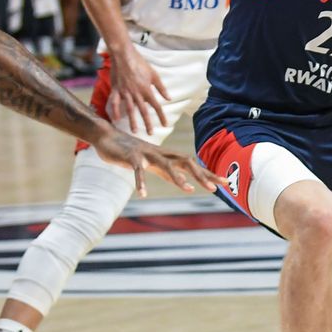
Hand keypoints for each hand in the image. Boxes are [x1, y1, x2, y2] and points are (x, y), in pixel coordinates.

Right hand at [92, 129, 224, 196]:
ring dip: (177, 177)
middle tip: (214, 188)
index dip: (209, 173)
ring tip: (188, 189)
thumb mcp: (154, 166)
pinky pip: (138, 170)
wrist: (106, 138)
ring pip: (167, 165)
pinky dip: (140, 182)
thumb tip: (187, 185)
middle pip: (186, 162)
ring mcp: (147, 154)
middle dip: (201, 175)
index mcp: (168, 157)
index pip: (193, 165)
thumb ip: (169, 174)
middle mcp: (161, 154)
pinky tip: (142, 194)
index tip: (226, 182)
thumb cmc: (131, 153)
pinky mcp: (131, 157)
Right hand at [108, 46, 170, 134]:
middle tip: (150, 133)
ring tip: (135, 131)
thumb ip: (161, 88)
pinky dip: (115, 111)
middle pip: (143, 111)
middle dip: (147, 123)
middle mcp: (136, 93)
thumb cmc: (140, 63)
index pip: (157, 106)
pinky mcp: (116, 89)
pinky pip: (114, 102)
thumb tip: (169, 98)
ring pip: (129, 110)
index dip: (161, 116)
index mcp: (147, 90)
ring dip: (132, 121)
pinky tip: (116, 119)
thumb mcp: (154, 74)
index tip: (165, 125)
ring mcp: (125, 92)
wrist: (123, 55)